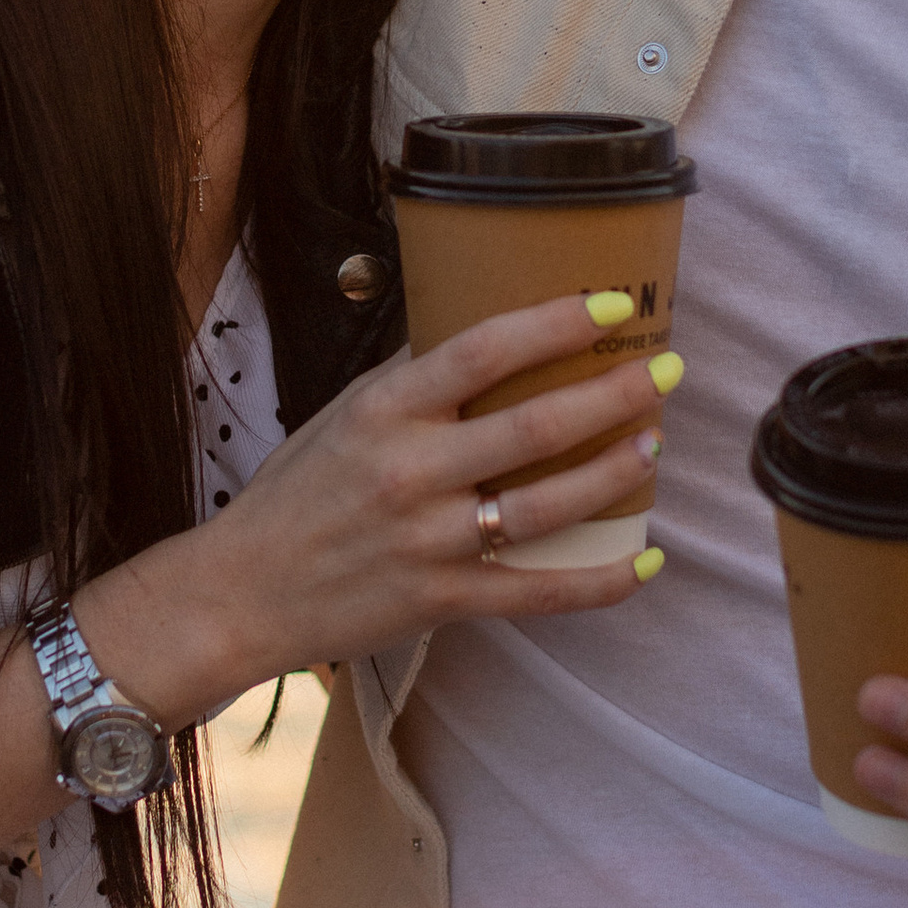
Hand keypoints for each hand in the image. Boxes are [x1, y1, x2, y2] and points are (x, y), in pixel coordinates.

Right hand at [81, 291, 684, 720]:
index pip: (481, 351)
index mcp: (385, 411)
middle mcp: (410, 472)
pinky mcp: (444, 601)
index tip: (612, 305)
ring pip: (548, 506)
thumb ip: (412, 379)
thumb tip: (486, 333)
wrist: (243, 592)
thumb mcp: (343, 414)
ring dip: (615, 473)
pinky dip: (601, 580)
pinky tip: (646, 557)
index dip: (554, 323)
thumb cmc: (297, 494)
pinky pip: (539, 592)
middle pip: (534, 428)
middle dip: (613, 395)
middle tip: (664, 371)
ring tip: (654, 443)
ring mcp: (430, 541)